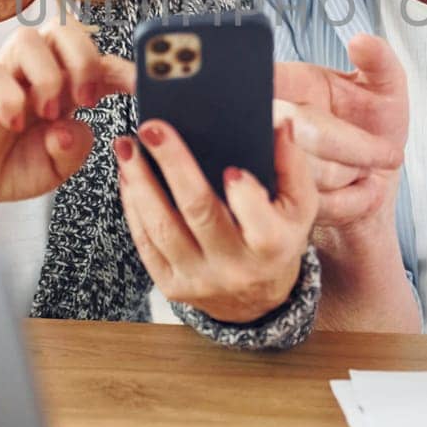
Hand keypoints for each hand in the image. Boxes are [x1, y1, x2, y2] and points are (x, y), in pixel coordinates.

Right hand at [0, 12, 133, 213]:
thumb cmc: (17, 164)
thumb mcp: (60, 166)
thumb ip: (75, 147)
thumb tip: (67, 127)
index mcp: (66, 85)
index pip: (99, 60)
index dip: (124, 68)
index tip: (143, 85)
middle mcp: (37, 72)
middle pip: (63, 28)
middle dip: (83, 59)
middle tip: (85, 99)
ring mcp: (6, 77)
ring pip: (26, 39)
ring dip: (46, 75)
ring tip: (47, 113)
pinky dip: (9, 97)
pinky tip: (13, 123)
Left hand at [116, 118, 316, 323]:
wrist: (256, 300)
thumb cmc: (278, 239)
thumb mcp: (299, 206)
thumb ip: (292, 165)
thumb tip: (280, 125)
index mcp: (272, 247)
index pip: (259, 222)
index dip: (245, 196)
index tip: (230, 167)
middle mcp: (234, 267)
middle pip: (199, 213)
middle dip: (173, 166)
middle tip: (152, 128)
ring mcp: (199, 279)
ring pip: (162, 228)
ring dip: (140, 183)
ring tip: (127, 147)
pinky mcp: (172, 285)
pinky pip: (145, 244)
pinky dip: (133, 207)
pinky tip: (127, 177)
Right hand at [273, 34, 406, 237]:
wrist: (374, 180)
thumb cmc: (373, 126)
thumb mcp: (386, 88)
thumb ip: (379, 60)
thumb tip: (361, 42)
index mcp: (287, 85)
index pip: (271, 85)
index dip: (299, 105)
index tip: (337, 116)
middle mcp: (273, 126)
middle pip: (299, 133)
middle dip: (355, 147)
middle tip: (389, 152)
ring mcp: (274, 167)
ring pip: (309, 173)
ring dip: (354, 174)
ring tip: (372, 169)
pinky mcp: (286, 204)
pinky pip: (321, 205)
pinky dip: (356, 201)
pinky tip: (369, 191)